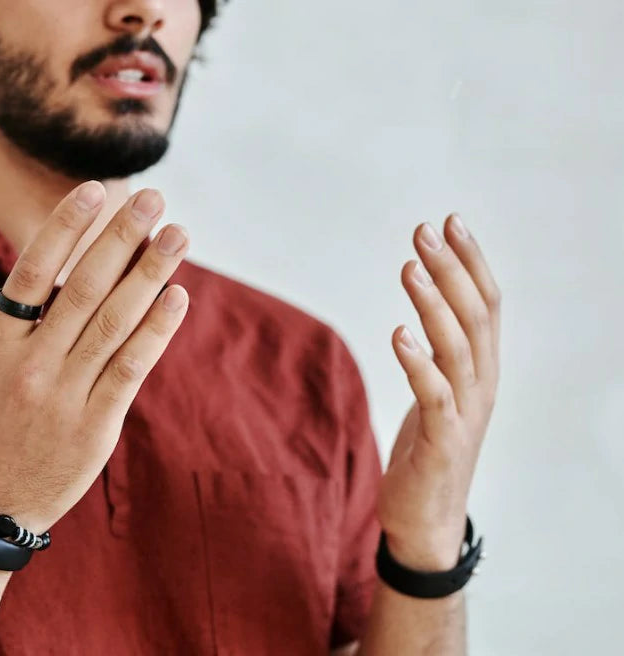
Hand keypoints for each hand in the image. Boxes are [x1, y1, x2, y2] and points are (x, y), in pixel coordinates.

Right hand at [0, 182, 189, 533]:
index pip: (32, 272)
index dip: (65, 227)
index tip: (95, 190)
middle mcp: (30, 366)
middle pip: (83, 289)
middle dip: (122, 237)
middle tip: (154, 196)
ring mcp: (65, 397)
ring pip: (114, 324)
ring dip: (152, 275)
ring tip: (180, 234)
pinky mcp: (96, 426)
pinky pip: (131, 369)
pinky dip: (156, 331)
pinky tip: (178, 296)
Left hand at [378, 214, 500, 569]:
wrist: (426, 521)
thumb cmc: (426, 452)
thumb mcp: (437, 394)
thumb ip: (440, 356)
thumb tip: (424, 312)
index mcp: (481, 370)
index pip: (486, 304)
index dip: (471, 261)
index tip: (450, 220)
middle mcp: (482, 386)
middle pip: (475, 315)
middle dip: (451, 268)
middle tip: (425, 230)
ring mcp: (465, 414)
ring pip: (457, 347)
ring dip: (432, 303)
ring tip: (409, 267)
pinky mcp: (441, 441)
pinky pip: (433, 394)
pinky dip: (418, 362)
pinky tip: (399, 333)